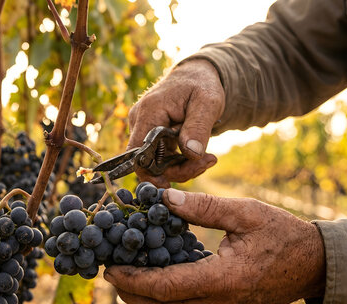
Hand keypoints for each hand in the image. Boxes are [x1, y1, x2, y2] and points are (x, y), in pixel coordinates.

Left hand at [104, 188, 325, 303]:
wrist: (316, 265)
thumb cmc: (283, 234)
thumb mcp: (246, 212)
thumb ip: (203, 207)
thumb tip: (164, 198)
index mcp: (224, 280)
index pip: (164, 288)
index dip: (132, 280)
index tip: (110, 267)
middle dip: (130, 294)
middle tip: (112, 272)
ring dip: (145, 299)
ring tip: (129, 273)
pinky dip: (165, 299)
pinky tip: (158, 275)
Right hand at [128, 59, 224, 186]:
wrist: (196, 76)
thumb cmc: (201, 85)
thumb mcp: (208, 103)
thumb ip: (198, 128)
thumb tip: (191, 154)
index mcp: (149, 112)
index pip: (137, 153)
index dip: (150, 173)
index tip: (172, 183)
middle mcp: (140, 121)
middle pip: (149, 162)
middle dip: (178, 170)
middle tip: (208, 162)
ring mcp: (143, 128)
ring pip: (157, 163)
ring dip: (183, 167)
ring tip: (208, 157)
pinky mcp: (150, 135)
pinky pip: (162, 158)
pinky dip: (180, 161)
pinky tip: (199, 154)